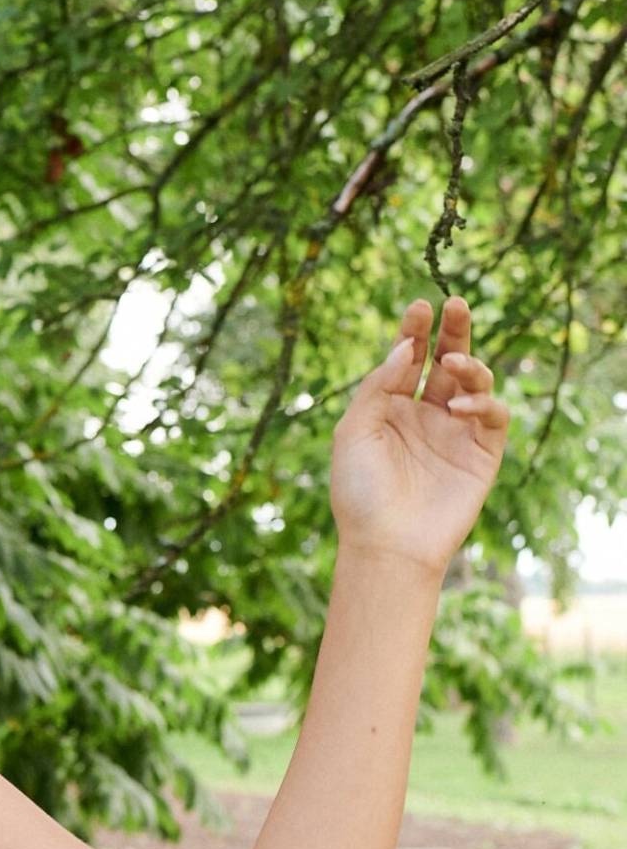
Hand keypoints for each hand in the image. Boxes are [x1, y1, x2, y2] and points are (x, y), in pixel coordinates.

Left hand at [328, 294, 509, 574]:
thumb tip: (404, 346)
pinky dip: (482, 402)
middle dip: (453, 330)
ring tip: (454, 364)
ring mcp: (454, 433)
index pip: (408, 359)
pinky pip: (493, 416)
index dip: (414, 331)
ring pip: (474, 382)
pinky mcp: (481, 454)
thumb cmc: (360, 492)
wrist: (386, 545)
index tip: (418, 306)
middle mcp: (425, 415)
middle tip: (454, 304)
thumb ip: (377, 385)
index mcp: (390, 408)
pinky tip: (458, 406)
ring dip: (468, 364)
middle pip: (446, 361)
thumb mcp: (354, 431)